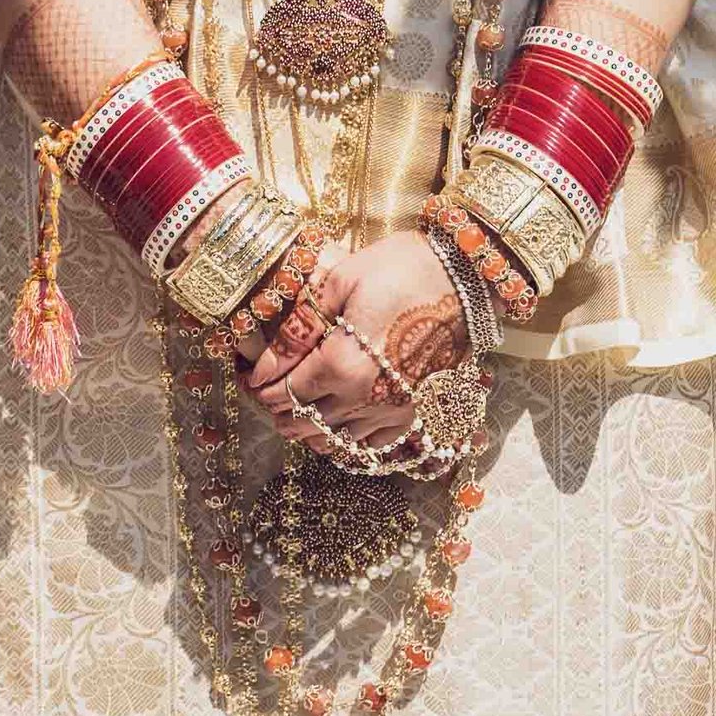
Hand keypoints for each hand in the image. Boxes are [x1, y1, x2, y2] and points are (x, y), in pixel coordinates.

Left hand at [247, 231, 466, 454]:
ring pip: (337, 442)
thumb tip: (262, 364)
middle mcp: (366, 398)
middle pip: (305, 423)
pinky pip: (374, 445)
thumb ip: (298, 329)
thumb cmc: (400, 269)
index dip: (260, 388)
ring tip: (296, 410)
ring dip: (310, 429)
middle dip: (279, 411)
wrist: (467, 277)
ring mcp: (395, 410)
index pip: (284, 392)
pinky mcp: (418, 412)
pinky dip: (348, 441)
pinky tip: (338, 425)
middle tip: (267, 394)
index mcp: (341, 365)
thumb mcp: (339, 284)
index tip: (248, 379)